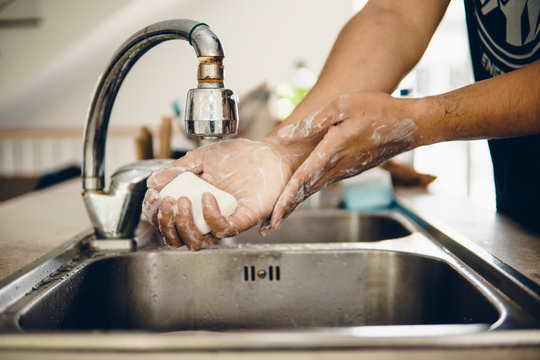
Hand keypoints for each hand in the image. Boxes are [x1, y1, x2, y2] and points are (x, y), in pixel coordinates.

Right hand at [142, 138, 293, 249]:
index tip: (152, 196)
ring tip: (183, 200)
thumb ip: (178, 169)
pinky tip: (207, 197)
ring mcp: (224, 221)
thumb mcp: (202, 158)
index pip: (167, 221)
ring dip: (184, 224)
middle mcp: (206, 218)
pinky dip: (211, 217)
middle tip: (168, 201)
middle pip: (177, 239)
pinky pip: (223, 230)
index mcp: (194, 205)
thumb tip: (153, 182)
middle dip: (166, 223)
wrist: (267, 153)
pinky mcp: (243, 220)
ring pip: (197, 242)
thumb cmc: (237, 157)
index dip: (155, 214)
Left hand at [268, 91, 419, 228]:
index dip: (285, 201)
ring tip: (278, 214)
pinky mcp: (350, 168)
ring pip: (313, 190)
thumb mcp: (341, 106)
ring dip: (295, 203)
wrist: (411, 124)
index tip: (273, 219)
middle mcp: (337, 168)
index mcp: (332, 153)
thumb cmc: (378, 111)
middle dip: (285, 210)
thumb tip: (285, 135)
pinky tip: (300, 192)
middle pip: (305, 193)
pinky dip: (307, 192)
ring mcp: (345, 171)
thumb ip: (311, 122)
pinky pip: (323, 183)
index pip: (302, 181)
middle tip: (267, 227)